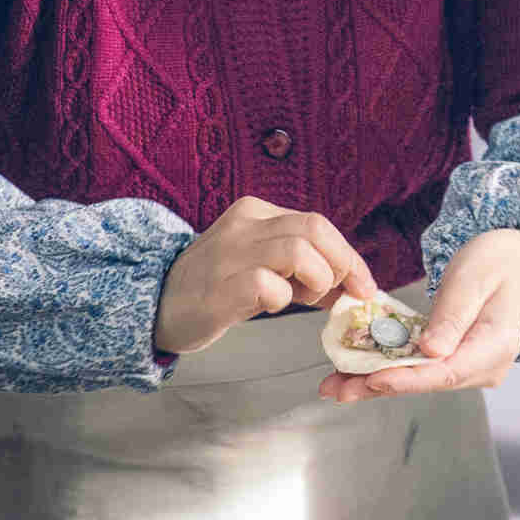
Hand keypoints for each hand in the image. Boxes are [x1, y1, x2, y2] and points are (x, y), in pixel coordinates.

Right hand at [153, 195, 378, 354]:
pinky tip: (270, 306)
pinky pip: (268, 285)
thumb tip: (353, 284)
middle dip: (340, 265)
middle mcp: (243, 225)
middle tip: (338, 294)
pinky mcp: (219, 288)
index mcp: (255, 213)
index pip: (318, 224)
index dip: (349, 256)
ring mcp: (229, 254)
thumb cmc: (216, 287)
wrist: (155, 306)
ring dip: (314, 281)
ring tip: (299, 298)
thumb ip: (302, 266)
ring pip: (297, 252)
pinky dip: (282, 299)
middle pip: (315, 229)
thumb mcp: (261, 264)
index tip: (364, 286)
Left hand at [320, 227, 519, 402]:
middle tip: (336, 389)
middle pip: (428, 382)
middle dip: (379, 386)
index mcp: (496, 347)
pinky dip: (387, 369)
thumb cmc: (496, 262)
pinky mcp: (455, 360)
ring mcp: (471, 367)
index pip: (448, 372)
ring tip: (334, 385)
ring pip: (419, 379)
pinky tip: (354, 372)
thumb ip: (453, 315)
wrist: (515, 261)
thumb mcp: (473, 279)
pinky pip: (419, 368)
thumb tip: (431, 352)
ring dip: (376, 382)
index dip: (407, 378)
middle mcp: (485, 366)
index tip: (374, 379)